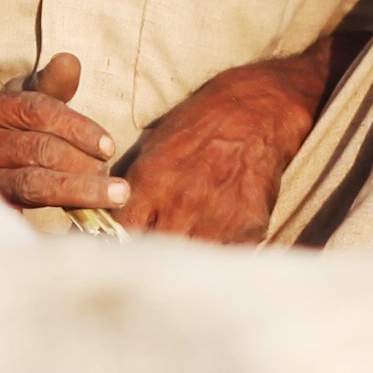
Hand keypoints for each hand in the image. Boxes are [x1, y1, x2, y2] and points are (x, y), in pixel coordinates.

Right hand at [0, 53, 125, 210]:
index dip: (77, 127)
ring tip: (115, 193)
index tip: (108, 146)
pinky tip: (91, 213)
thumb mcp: (24, 96)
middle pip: (37, 149)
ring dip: (81, 190)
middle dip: (82, 161)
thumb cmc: (7, 124)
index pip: (35, 110)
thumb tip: (70, 62)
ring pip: (34, 184)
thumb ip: (51, 83)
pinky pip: (31, 211)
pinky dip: (64, 209)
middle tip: (111, 172)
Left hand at [115, 46, 327, 243]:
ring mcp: (216, 217)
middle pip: (154, 253)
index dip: (118, 243)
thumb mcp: (155, 147)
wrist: (258, 111)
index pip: (120, 231)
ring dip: (187, 259)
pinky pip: (227, 256)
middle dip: (151, 257)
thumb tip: (114, 221)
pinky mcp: (248, 226)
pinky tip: (219, 241)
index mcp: (151, 180)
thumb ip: (136, 188)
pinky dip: (221, 253)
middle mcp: (181, 202)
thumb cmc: (201, 126)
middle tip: (156, 254)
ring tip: (188, 248)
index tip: (123, 247)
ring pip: (191, 261)